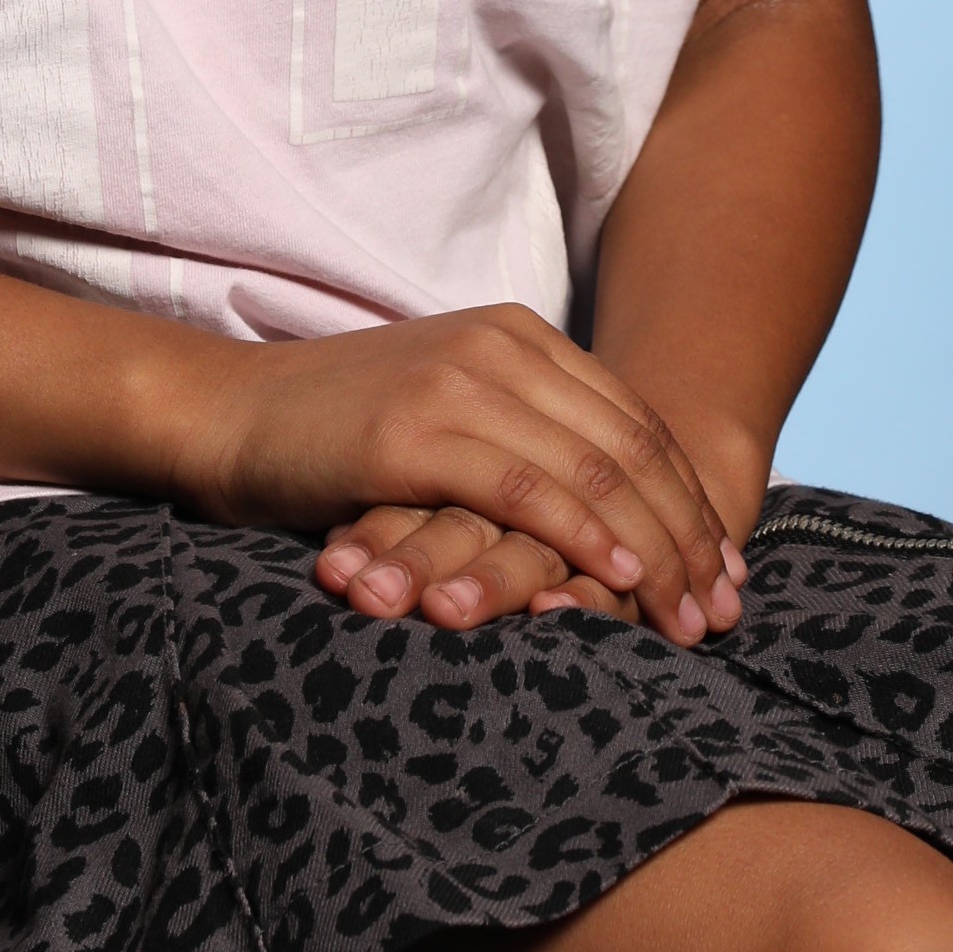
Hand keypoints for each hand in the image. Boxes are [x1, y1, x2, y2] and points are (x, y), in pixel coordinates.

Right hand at [178, 302, 740, 643]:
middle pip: (633, 447)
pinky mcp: (418, 433)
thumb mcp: (446, 413)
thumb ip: (521, 434)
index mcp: (517, 335)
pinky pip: (529, 490)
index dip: (690, 502)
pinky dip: (585, 536)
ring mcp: (460, 385)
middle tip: (725, 610)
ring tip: (688, 617)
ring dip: (656, 551)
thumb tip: (607, 506)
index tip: (726, 573)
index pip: (637, 422)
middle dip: (690, 535)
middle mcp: (500, 347)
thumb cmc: (332, 431)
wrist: (225, 414)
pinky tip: (620, 581)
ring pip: (595, 471)